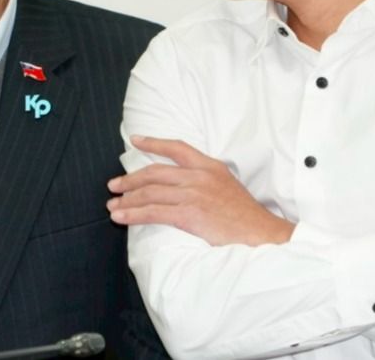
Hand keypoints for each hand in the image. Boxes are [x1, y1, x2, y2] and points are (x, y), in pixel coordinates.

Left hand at [107, 135, 293, 245]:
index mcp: (210, 167)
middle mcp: (200, 176)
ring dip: (127, 199)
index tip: (136, 140)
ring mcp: (194, 194)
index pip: (177, 148)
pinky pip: (154, 212)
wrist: (262, 234)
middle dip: (131, 179)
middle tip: (113, 185)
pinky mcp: (190, 214)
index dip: (154, 143)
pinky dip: (133, 214)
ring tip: (112, 205)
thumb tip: (182, 186)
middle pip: (156, 173)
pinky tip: (122, 217)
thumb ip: (206, 182)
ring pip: (150, 193)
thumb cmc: (246, 217)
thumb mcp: (228, 187)